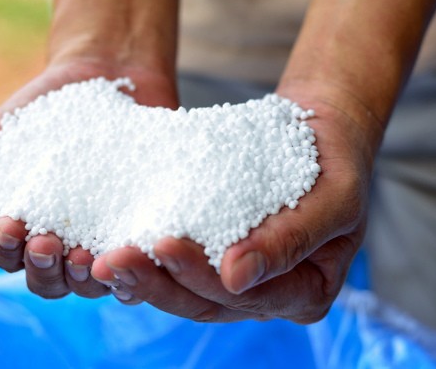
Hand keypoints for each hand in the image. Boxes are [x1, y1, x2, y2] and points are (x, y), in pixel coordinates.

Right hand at [0, 58, 177, 298]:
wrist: (102, 72)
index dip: (6, 250)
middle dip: (42, 268)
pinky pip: (139, 259)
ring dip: (84, 276)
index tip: (9, 224)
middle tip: (44, 242)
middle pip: (51, 281)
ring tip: (83, 254)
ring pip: (94, 281)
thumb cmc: (39, 111)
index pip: (10, 260)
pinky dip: (131, 264)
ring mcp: (106, 238)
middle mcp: (65, 244)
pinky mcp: (143, 226)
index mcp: (25, 232)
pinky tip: (126, 251)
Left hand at [90, 87, 380, 321]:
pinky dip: (144, 255)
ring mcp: (236, 277)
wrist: (322, 133)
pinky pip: (175, 261)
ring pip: (183, 288)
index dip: (202, 276)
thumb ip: (293, 240)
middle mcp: (266, 293)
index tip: (165, 244)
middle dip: (155, 283)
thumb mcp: (334, 196)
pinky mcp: (213, 252)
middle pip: (205, 302)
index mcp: (304, 292)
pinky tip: (109, 241)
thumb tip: (236, 278)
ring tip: (98, 258)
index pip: (246, 297)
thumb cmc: (337, 160)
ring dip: (140, 276)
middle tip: (110, 261)